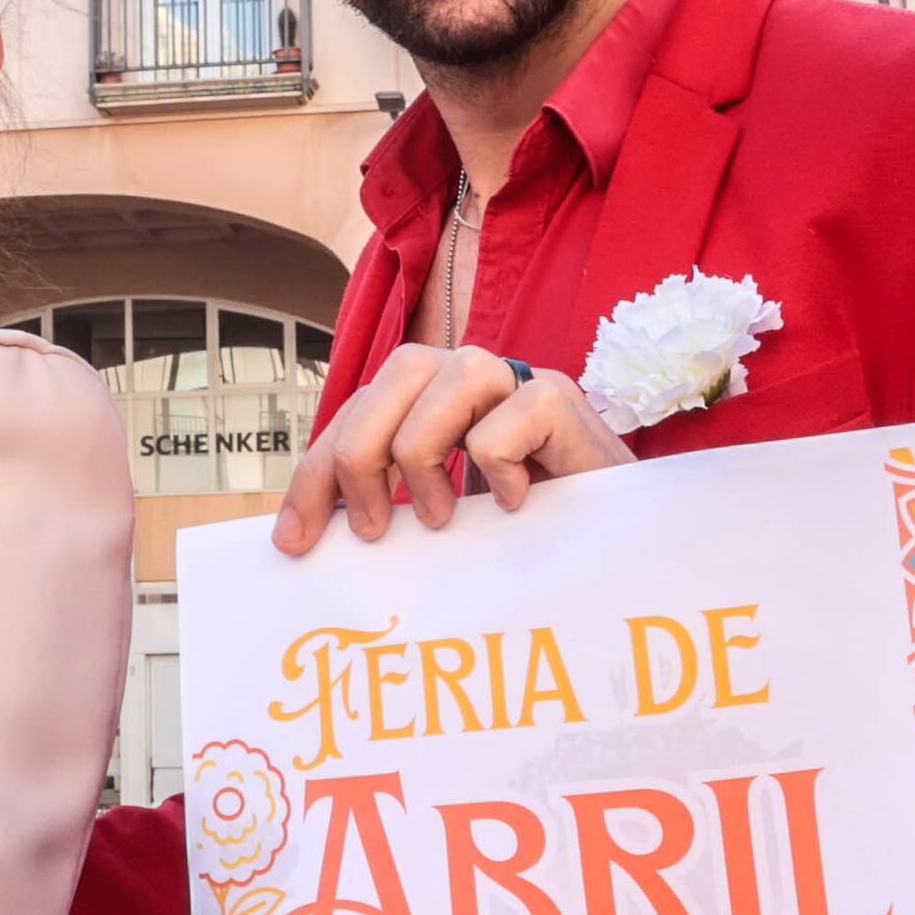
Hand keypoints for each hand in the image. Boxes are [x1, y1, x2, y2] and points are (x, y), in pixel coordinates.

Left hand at [272, 343, 630, 554]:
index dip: (316, 473)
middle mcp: (471, 374)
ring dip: (424, 461)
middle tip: (376, 529)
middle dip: (359, 462)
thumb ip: (387, 504)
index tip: (294, 541)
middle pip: (388, 384)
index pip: (356, 412)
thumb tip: (299, 538)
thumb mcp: (443, 514)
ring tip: (445, 517)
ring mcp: (519, 380)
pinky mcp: (560, 400)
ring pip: (439, 390)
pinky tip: (515, 504)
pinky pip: (500, 425)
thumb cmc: (526, 529)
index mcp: (433, 393)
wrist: (620, 538)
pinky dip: (496, 471)